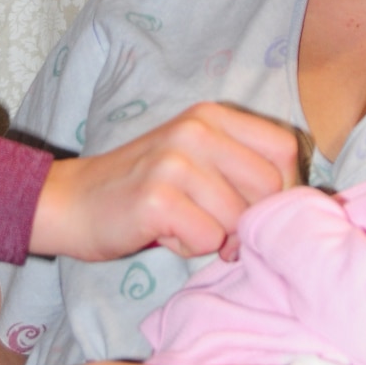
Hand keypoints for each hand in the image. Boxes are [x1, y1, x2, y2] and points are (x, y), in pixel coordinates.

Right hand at [30, 103, 298, 260]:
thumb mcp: (195, 160)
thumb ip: (241, 168)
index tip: (254, 211)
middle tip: (217, 230)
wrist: (71, 202)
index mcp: (211, 116)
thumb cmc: (143, 189)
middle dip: (250, 221)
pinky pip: (207, 239)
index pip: (284, 149)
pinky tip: (163, 233)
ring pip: (239, 219)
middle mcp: (195, 130)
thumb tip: (293, 206)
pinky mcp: (156, 198)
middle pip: (268, 188)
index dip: (281, 189)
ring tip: (182, 225)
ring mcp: (174, 161)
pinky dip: (189, 248)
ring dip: (216, 237)